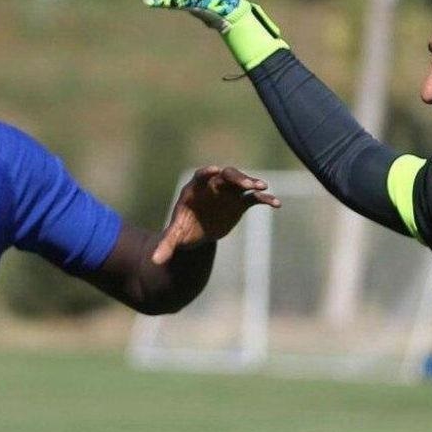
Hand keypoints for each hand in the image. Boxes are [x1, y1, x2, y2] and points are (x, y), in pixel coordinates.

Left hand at [152, 166, 279, 264]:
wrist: (197, 232)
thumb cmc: (182, 230)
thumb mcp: (175, 236)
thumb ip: (167, 245)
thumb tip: (154, 261)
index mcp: (195, 189)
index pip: (201, 176)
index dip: (207, 172)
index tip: (214, 170)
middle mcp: (214, 186)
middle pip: (226, 176)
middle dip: (236, 178)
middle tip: (247, 184)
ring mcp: (228, 193)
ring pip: (242, 183)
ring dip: (252, 184)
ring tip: (263, 188)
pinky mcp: (239, 203)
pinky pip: (253, 198)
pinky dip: (264, 199)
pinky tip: (276, 204)